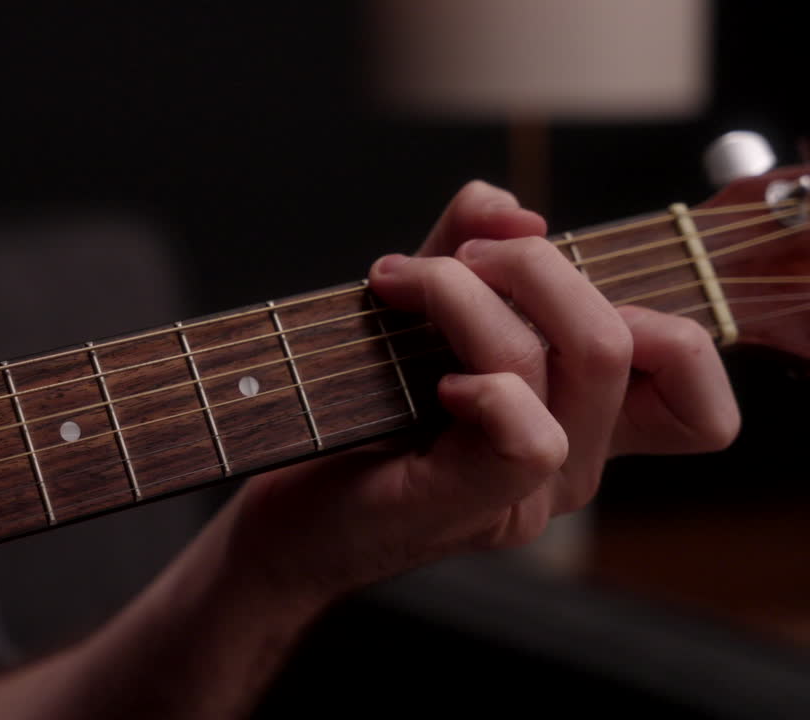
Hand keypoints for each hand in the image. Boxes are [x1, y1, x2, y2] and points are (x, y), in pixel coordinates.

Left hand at [225, 181, 740, 607]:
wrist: (283, 520)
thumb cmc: (350, 418)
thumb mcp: (418, 316)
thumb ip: (468, 251)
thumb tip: (510, 206)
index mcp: (577, 421)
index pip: (693, 384)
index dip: (663, 318)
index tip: (553, 284)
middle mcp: (573, 464)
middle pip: (635, 340)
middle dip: (539, 264)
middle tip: (457, 260)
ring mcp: (531, 494)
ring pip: (579, 363)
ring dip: (477, 295)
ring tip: (403, 284)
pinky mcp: (473, 506)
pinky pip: (529, 434)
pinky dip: (483, 382)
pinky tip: (429, 381)